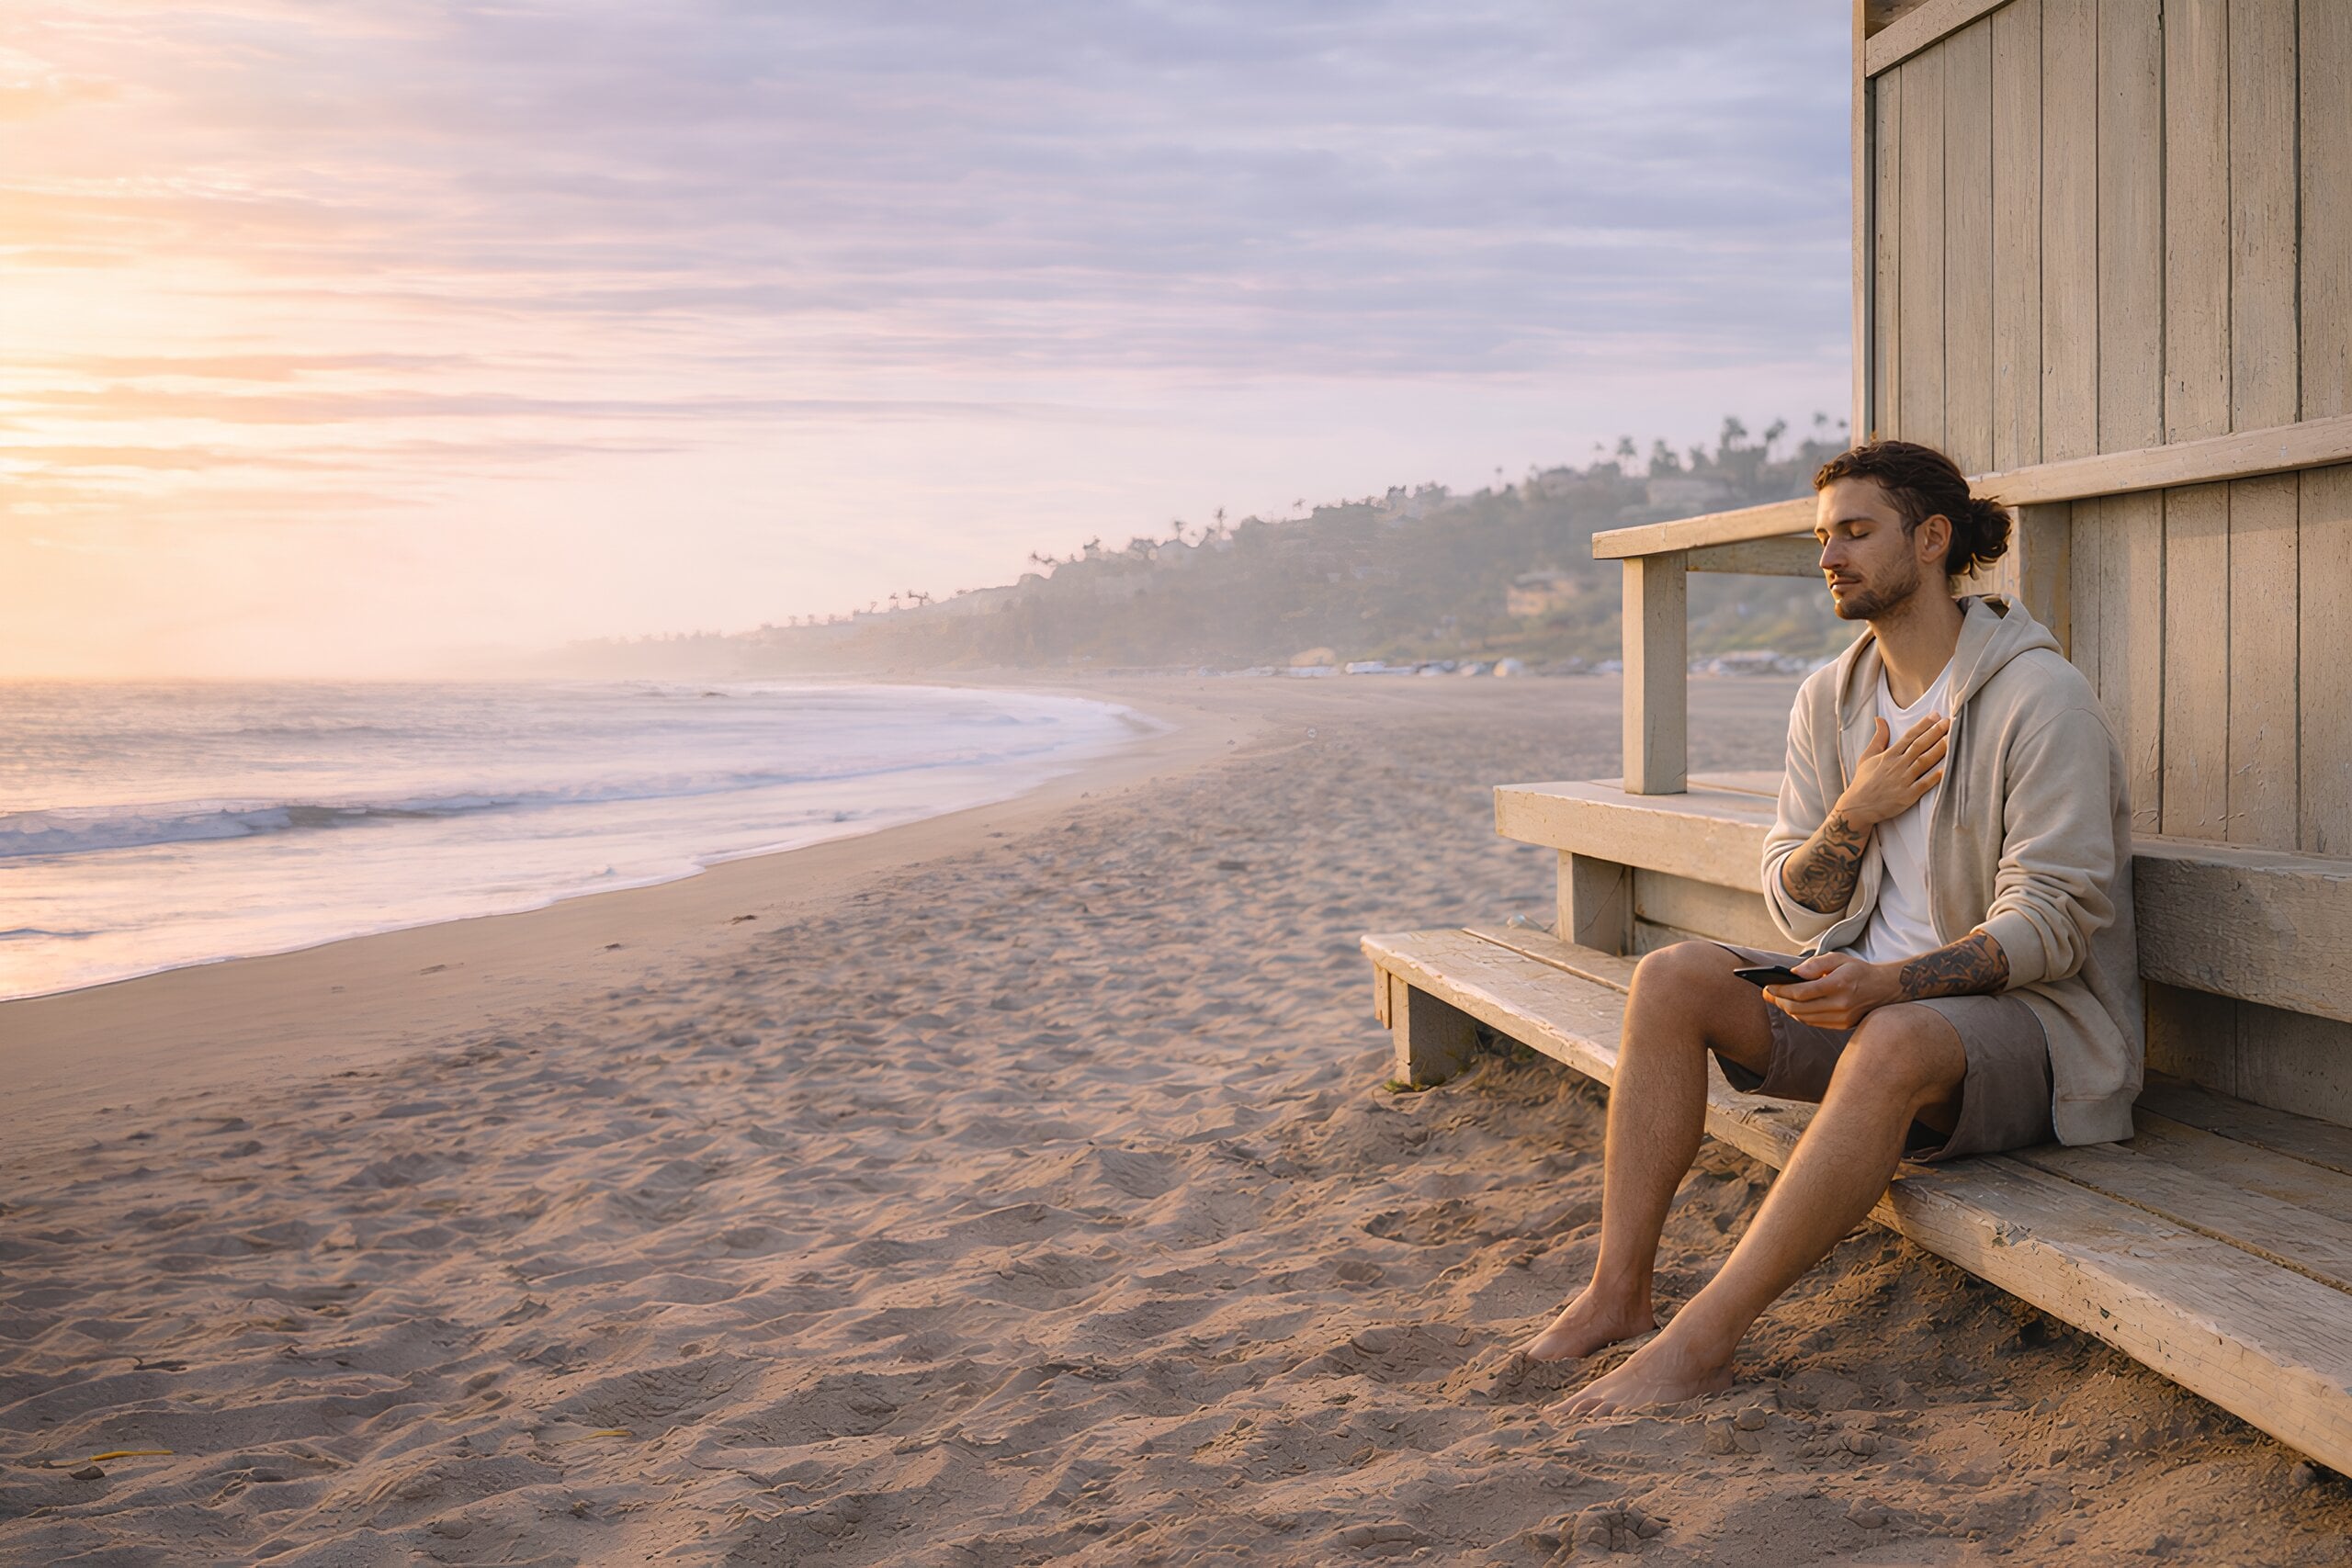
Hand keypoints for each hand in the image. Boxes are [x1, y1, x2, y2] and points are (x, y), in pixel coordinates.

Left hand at [1763, 950, 1899, 1030]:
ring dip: (1787, 1009)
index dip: (1780, 990)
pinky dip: (1800, 1015)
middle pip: (1799, 1008)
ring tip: (1778, 999)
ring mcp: (1842, 1018)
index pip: (1801, 992)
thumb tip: (1793, 973)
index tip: (1767, 986)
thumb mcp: (1839, 958)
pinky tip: (1793, 1006)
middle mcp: (1840, 1004)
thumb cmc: (1859, 971)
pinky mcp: (1842, 1026)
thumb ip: (1815, 964)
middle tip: (1768, 993)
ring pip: (1804, 1018)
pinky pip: (1813, 1023)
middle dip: (1779, 1001)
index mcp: (1839, 985)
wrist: (1885, 988)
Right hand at [1835, 712, 1947, 827]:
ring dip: (1938, 750)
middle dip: (1935, 733)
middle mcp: (1897, 766)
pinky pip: (1924, 784)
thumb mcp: (1867, 757)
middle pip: (1919, 746)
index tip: (1936, 715)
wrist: (1858, 807)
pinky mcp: (1907, 796)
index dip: (1923, 725)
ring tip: (1951, 739)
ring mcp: (1903, 781)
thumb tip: (1879, 719)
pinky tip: (1947, 768)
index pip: (1909, 736)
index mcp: (1888, 755)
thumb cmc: (1863, 782)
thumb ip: (1878, 738)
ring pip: (1924, 762)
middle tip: (1948, 722)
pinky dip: (1935, 776)